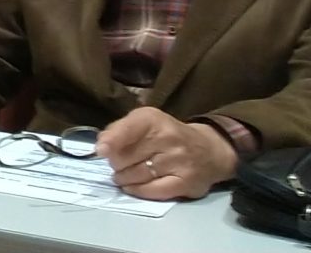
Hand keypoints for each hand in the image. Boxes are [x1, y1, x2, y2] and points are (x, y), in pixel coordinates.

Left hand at [96, 107, 235, 200]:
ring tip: (124, 175)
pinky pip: (153, 191)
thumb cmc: (168, 134)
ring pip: (136, 175)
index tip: (101, 151)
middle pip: (126, 157)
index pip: (129, 129)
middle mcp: (168, 138)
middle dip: (116, 163)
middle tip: (119, 163)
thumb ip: (119, 130)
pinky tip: (132, 187)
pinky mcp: (186, 183)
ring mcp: (179, 161)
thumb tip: (101, 146)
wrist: (209, 150)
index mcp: (153, 120)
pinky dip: (137, 191)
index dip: (112, 141)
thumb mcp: (144, 122)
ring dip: (123, 178)